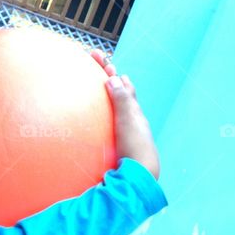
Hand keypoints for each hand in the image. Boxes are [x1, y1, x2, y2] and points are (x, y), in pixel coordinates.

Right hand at [91, 50, 160, 179]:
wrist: (139, 178)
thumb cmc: (135, 149)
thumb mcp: (128, 122)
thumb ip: (122, 100)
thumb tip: (114, 77)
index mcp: (135, 113)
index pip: (123, 86)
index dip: (111, 70)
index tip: (100, 56)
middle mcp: (131, 123)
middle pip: (120, 95)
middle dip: (110, 79)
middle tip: (98, 64)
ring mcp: (124, 136)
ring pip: (117, 111)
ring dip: (110, 97)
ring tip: (102, 87)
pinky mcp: (118, 149)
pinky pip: (109, 127)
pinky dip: (104, 117)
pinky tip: (95, 123)